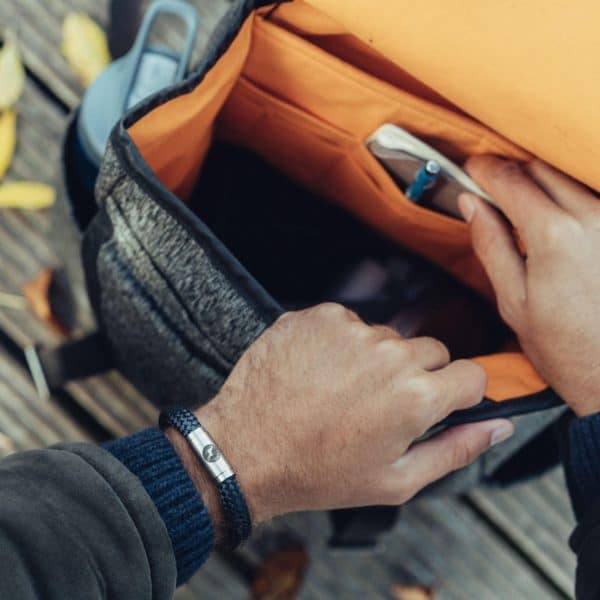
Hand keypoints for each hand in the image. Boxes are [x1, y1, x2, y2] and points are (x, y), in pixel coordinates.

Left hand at [177, 304, 512, 526]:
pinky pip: (349, 323)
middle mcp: (390, 353)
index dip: (458, 392)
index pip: (472, 374)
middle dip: (417, 376)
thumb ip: (457, 449)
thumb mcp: (397, 480)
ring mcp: (352, 329)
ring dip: (375, 359)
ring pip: (388, 337)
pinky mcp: (319, 315)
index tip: (441, 403)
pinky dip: (341, 343)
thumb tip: (498, 426)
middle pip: (431, 351)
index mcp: (416, 396)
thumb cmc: (319, 472)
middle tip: (380, 405)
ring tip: (342, 391)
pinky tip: (320, 372)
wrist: (247, 449)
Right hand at [459, 156, 599, 415]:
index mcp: (553, 235)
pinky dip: (567, 199)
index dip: (484, 169)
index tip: (471, 169)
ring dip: (541, 183)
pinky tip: (554, 224)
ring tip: (521, 207)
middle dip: (512, 171)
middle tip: (492, 188)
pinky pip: (590, 199)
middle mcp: (591, 218)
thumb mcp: (513, 300)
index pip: (511, 180)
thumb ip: (491, 244)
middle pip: (541, 169)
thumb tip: (471, 205)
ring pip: (569, 179)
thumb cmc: (565, 347)